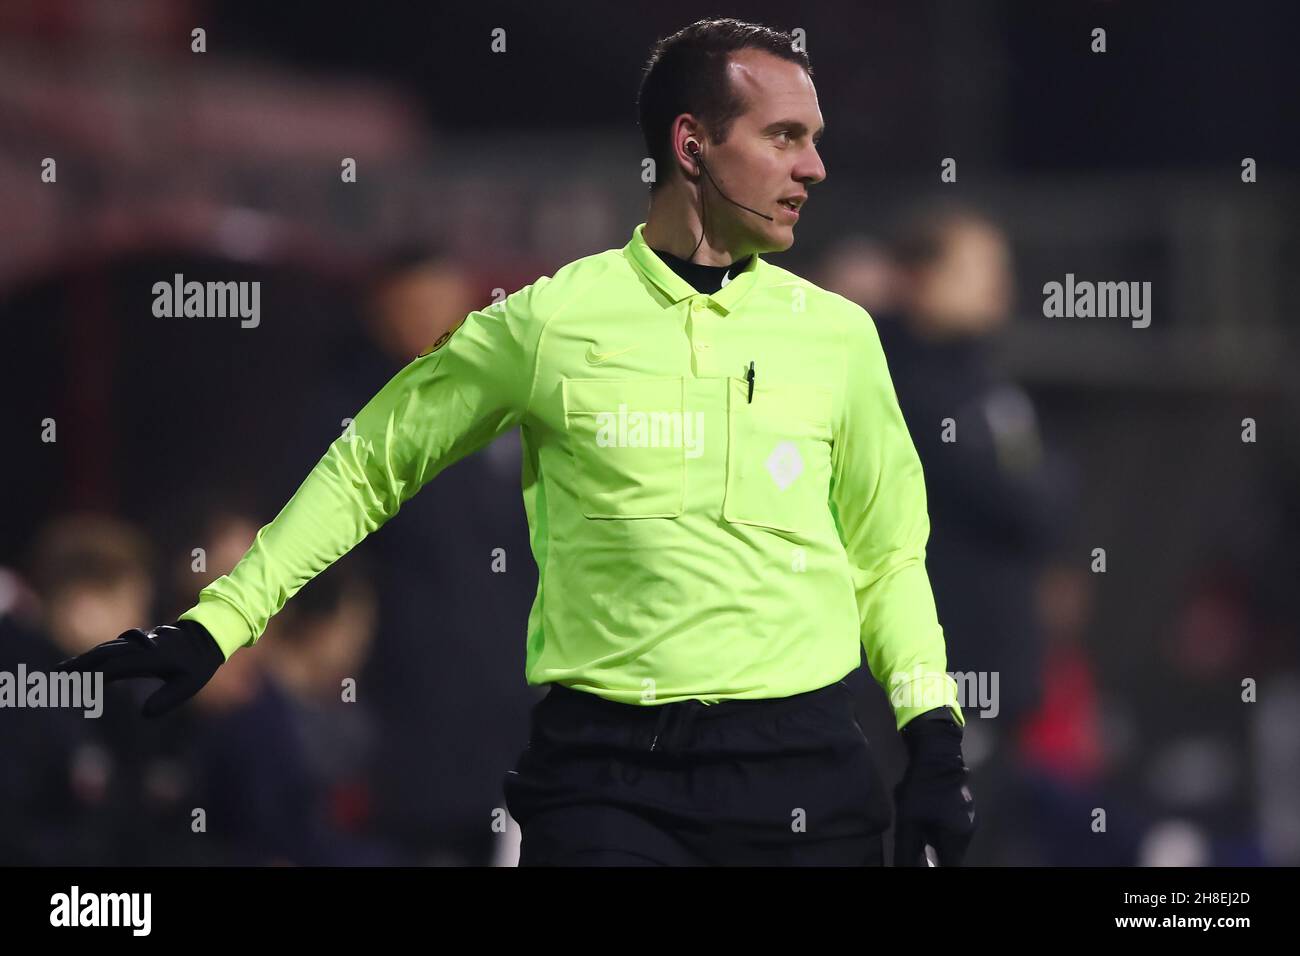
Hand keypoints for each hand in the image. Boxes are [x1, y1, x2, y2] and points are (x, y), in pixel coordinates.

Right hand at [55, 619, 224, 718]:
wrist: (207, 636)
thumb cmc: (199, 664)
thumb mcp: (189, 685)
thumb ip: (167, 700)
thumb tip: (144, 714)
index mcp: (150, 658)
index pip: (116, 667)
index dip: (95, 675)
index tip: (76, 685)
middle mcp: (140, 648)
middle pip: (104, 654)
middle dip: (80, 664)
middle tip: (57, 675)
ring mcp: (138, 643)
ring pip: (106, 649)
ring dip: (85, 658)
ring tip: (64, 671)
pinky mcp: (138, 643)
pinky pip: (113, 648)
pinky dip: (96, 655)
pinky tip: (86, 663)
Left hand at [892, 710, 975, 865]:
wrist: (937, 755)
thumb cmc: (922, 790)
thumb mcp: (908, 823)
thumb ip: (907, 851)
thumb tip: (903, 867)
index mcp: (957, 840)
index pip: (949, 866)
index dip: (935, 867)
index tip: (923, 861)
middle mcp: (969, 832)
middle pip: (952, 855)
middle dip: (934, 854)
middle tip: (917, 844)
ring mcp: (971, 817)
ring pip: (952, 840)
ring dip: (936, 840)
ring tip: (919, 828)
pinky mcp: (966, 806)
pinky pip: (953, 826)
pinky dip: (941, 827)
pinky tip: (927, 815)